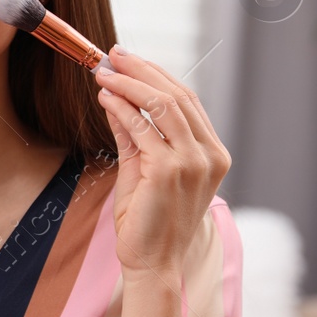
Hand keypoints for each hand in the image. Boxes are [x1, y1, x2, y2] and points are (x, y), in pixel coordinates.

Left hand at [94, 45, 231, 284]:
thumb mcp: (142, 169)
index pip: (187, 101)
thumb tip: (117, 100)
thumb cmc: (148, 221)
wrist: (151, 262)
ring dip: (129, 83)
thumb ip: (134, 135)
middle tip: (114, 55)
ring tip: (103, 71)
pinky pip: (143, 127)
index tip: (130, 60)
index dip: (158, 75)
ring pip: (162, 105)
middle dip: (143, 70)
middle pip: (178, 95)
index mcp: (212, 154)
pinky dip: (123, 107)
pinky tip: (105, 98)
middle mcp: (210, 155)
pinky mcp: (169, 170)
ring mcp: (193, 162)